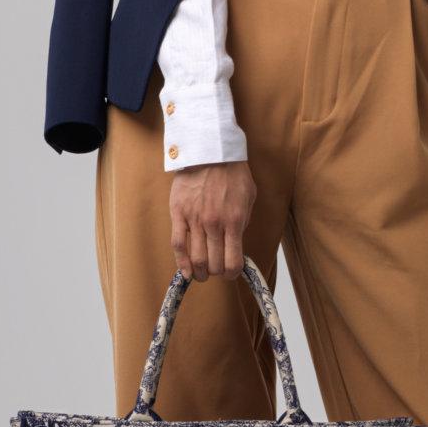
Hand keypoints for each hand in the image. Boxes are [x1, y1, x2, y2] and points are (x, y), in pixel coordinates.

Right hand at [170, 160, 256, 281]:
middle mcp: (214, 224)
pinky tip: (185, 271)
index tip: (231, 274)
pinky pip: (178, 243)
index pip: (233, 260)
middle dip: (216, 273)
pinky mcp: (179, 213)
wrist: (211, 151)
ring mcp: (195, 220)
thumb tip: (236, 242)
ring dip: (200, 272)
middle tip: (215, 272)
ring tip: (201, 274)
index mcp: (234, 221)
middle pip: (213, 262)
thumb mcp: (249, 197)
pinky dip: (181, 262)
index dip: (232, 273)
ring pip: (196, 257)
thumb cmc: (233, 173)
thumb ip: (243, 221)